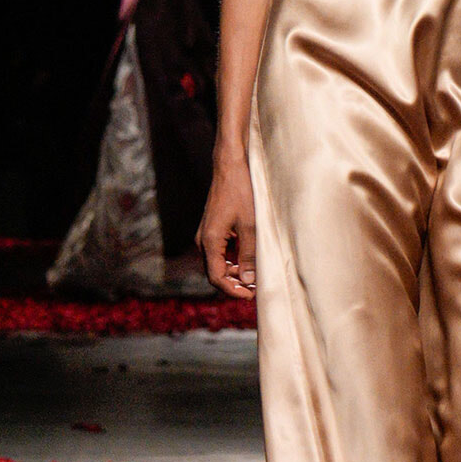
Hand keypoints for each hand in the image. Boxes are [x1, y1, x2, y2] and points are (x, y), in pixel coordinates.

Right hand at [196, 154, 257, 298]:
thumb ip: (250, 255)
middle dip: (235, 284)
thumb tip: (249, 280)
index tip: (251, 296)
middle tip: (256, 289)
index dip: (233, 291)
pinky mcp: (214, 228)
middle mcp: (204, 240)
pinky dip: (234, 260)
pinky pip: (222, 252)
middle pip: (216, 273)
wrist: (230, 165)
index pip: (216, 278)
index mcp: (210, 241)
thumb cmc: (241, 191)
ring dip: (235, 273)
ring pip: (219, 263)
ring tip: (255, 277)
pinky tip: (250, 260)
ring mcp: (208, 234)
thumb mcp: (250, 225)